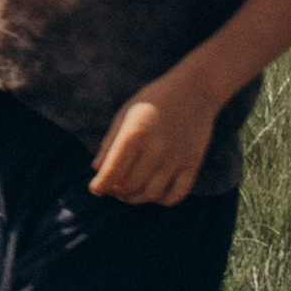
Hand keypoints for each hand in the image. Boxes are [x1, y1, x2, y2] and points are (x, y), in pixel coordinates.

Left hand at [88, 68, 221, 205]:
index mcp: (134, 135)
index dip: (100, 185)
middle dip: (116, 192)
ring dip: (136, 198)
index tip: (96, 189)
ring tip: (129, 193)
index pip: (112, 171)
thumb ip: (110, 142)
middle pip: (130, 186)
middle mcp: (155, 149)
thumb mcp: (125, 114)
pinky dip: (163, 200)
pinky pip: (177, 194)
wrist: (194, 90)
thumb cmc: (153, 100)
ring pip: (151, 194)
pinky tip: (154, 193)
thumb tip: (96, 169)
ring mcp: (175, 158)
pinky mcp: (193, 163)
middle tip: (113, 189)